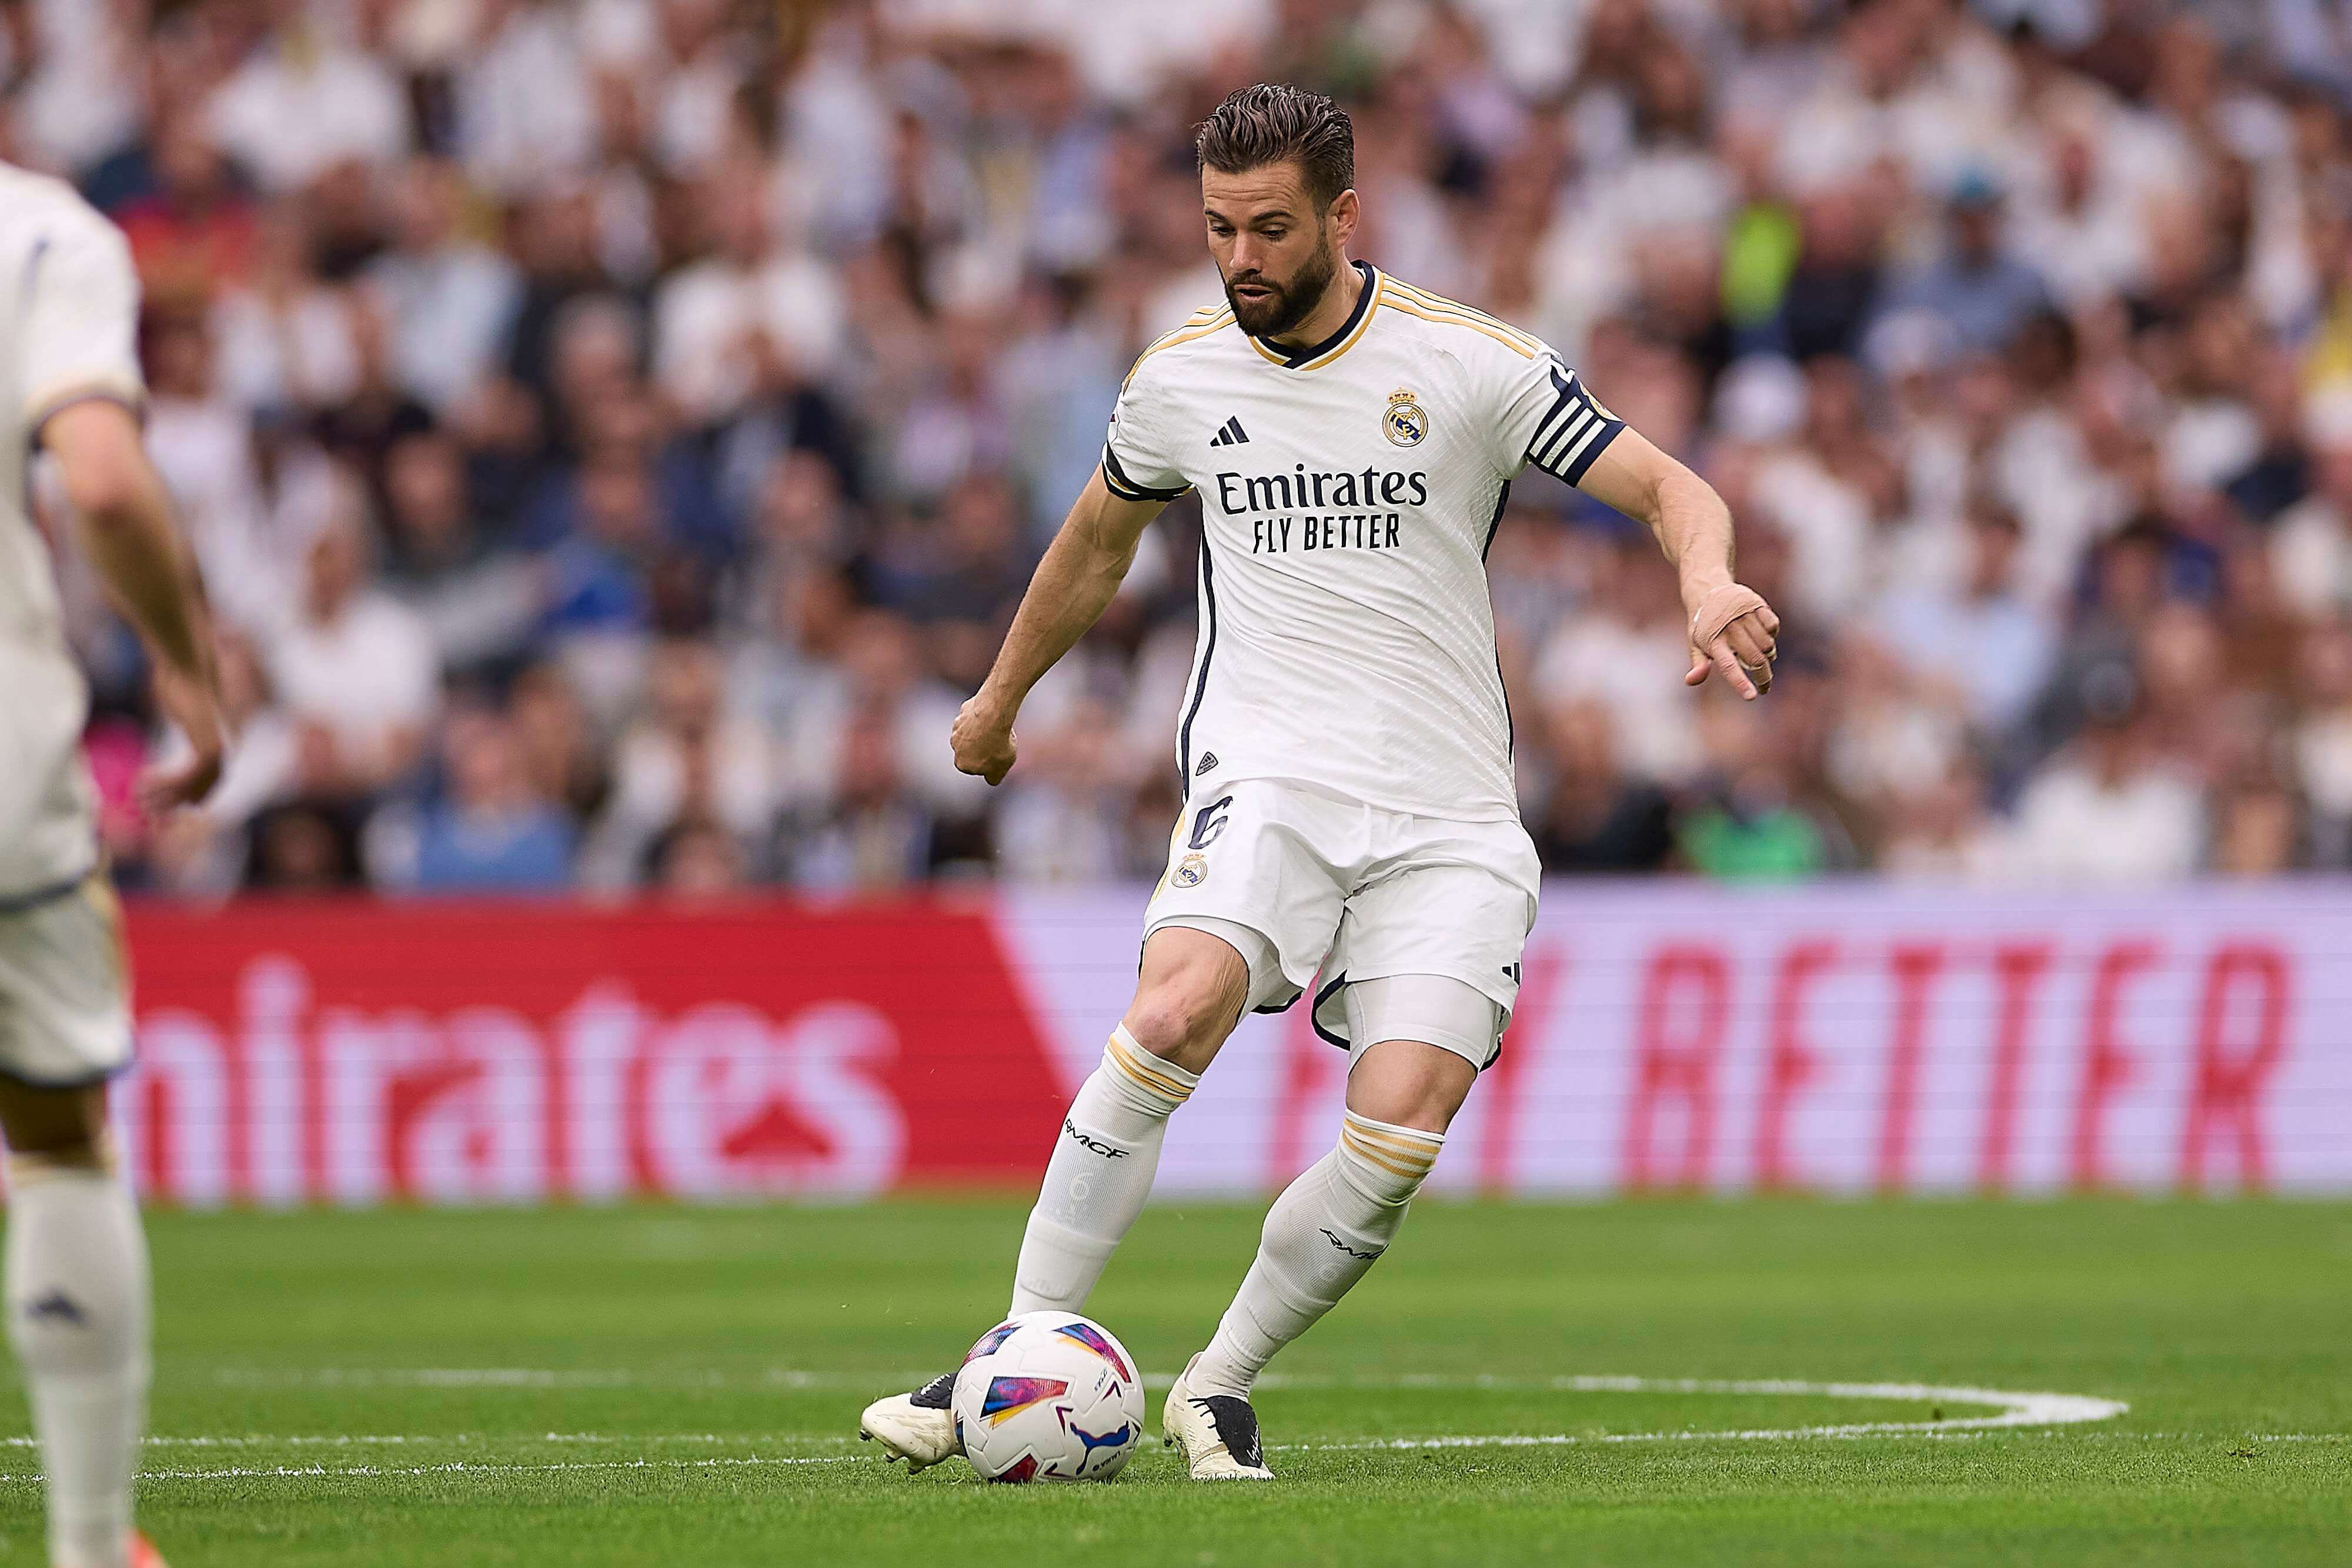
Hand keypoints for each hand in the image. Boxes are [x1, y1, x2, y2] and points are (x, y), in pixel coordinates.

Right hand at [139, 660, 228, 813]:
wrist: (187, 665)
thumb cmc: (181, 682)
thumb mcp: (183, 706)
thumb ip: (184, 717)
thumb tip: (179, 712)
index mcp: (221, 743)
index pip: (211, 781)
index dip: (191, 795)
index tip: (172, 806)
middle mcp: (224, 749)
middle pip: (203, 789)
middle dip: (176, 803)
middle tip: (151, 814)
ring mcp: (218, 750)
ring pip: (192, 786)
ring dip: (165, 796)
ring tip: (140, 802)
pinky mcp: (207, 748)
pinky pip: (186, 776)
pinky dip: (166, 783)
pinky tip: (143, 782)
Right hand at [951, 692, 1017, 784]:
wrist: (992, 716)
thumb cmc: (996, 744)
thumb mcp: (1001, 769)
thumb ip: (994, 778)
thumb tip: (992, 780)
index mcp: (961, 764)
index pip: (974, 767)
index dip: (987, 763)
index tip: (997, 757)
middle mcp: (955, 746)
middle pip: (971, 749)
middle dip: (983, 746)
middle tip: (999, 742)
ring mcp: (958, 727)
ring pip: (972, 732)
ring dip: (983, 732)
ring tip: (998, 729)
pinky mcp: (964, 711)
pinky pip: (976, 716)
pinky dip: (984, 717)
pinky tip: (994, 717)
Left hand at [1684, 582, 1780, 700]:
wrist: (1708, 590)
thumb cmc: (1703, 625)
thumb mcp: (1695, 643)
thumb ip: (1698, 664)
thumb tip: (1690, 681)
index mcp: (1712, 642)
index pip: (1728, 666)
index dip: (1740, 683)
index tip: (1752, 696)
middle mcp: (1729, 629)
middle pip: (1754, 659)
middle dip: (1763, 676)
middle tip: (1764, 684)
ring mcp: (1743, 615)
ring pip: (1767, 645)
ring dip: (1768, 655)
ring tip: (1761, 655)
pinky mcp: (1756, 604)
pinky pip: (1773, 626)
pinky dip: (1772, 634)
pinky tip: (1763, 634)